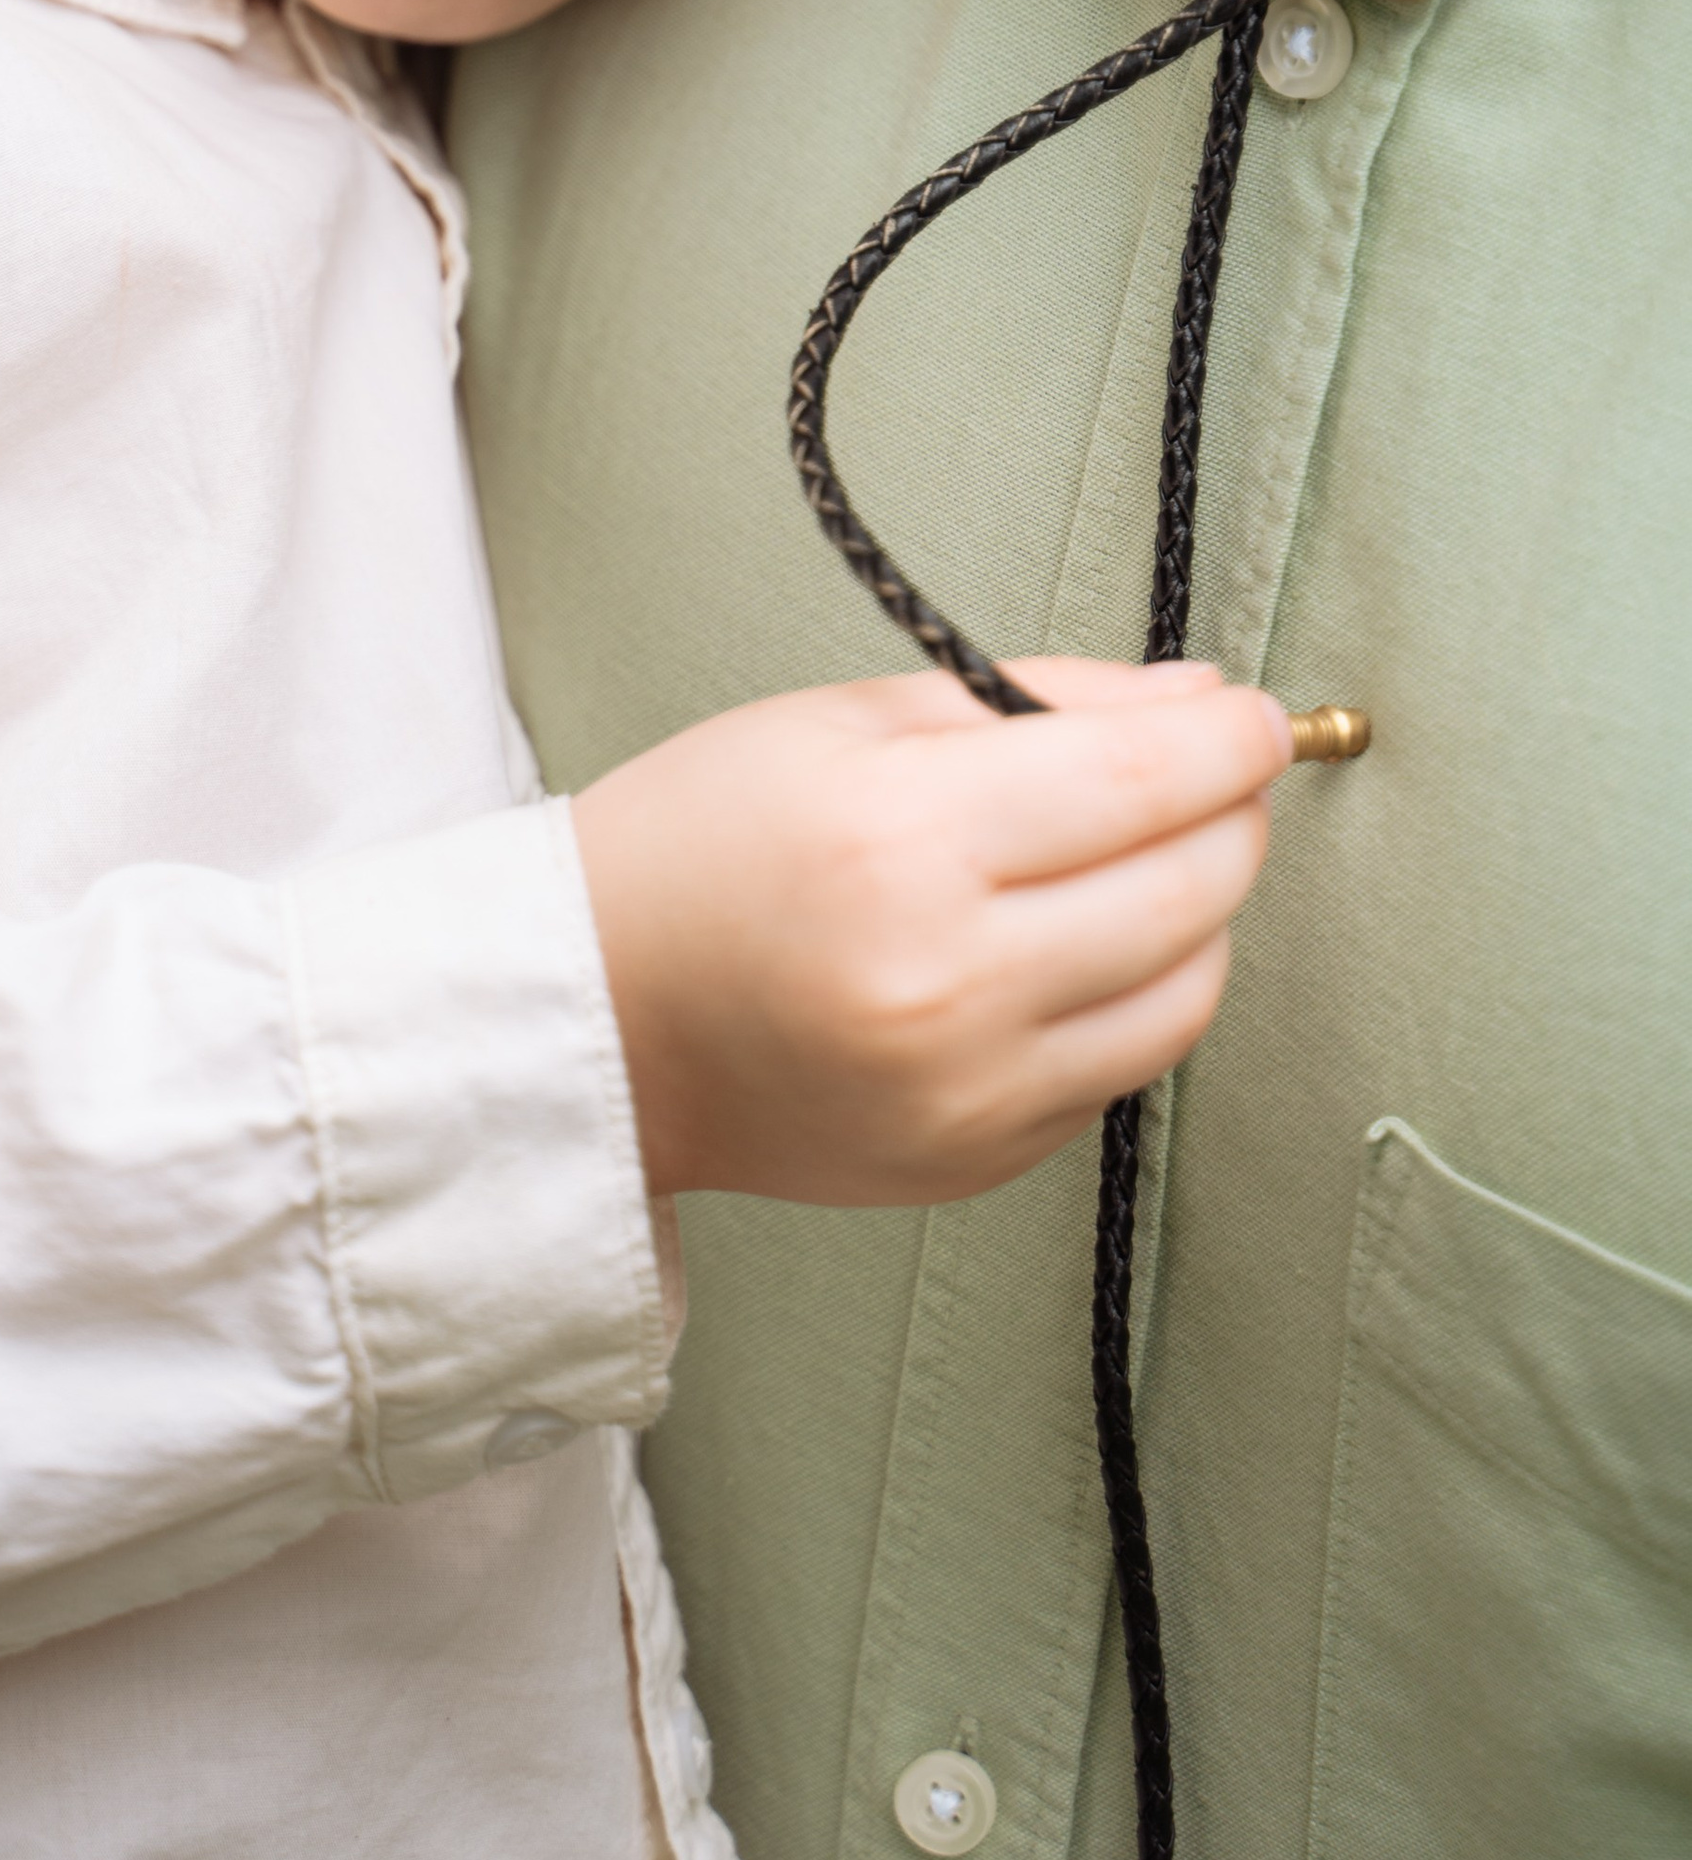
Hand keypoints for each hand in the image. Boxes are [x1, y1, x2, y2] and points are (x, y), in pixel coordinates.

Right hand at [573, 654, 1289, 1208]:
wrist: (598, 1018)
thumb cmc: (699, 845)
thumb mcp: (844, 720)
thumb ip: (1035, 700)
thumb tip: (1199, 706)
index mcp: (902, 841)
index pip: (1143, 779)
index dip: (1234, 740)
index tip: (1260, 718)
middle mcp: (945, 980)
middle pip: (1188, 887)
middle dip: (1231, 815)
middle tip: (1214, 773)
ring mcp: (967, 1088)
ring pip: (1185, 992)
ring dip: (1200, 911)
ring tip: (1145, 857)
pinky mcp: (977, 1159)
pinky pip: (1122, 1068)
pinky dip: (1132, 996)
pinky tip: (1072, 946)